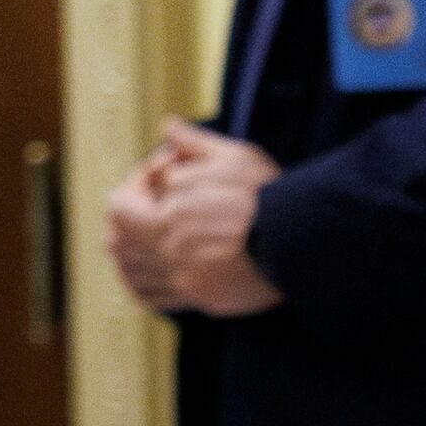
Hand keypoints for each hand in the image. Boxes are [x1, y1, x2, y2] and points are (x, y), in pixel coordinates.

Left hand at [105, 118, 283, 315]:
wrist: (307, 244)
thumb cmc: (271, 198)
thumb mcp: (234, 158)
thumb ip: (193, 143)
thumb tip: (168, 126)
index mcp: (171, 217)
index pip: (120, 206)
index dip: (134, 188)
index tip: (155, 181)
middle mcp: (172, 253)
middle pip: (118, 242)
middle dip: (127, 221)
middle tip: (146, 208)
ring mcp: (187, 281)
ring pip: (131, 272)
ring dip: (129, 254)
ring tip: (144, 239)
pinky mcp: (204, 300)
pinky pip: (153, 298)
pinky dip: (143, 285)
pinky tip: (152, 270)